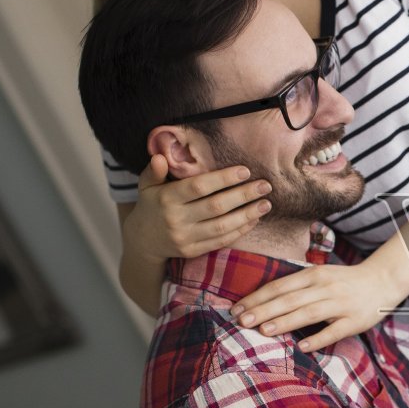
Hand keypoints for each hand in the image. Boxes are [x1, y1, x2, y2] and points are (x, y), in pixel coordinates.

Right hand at [125, 154, 271, 260]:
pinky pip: (221, 241)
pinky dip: (240, 230)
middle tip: (265, 185)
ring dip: (247, 215)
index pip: (199, 187)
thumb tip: (160, 156)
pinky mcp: (193, 251)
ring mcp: (185, 238)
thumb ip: (154, 170)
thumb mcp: (147, 185)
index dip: (223, 179)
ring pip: (222, 227)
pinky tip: (254, 219)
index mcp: (167, 198)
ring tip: (266, 203)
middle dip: (243, 195)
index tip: (245, 171)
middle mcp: (176, 219)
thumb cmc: (151, 205)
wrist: (142, 240)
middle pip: (216, 207)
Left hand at [231, 255, 408, 350]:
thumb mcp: (320, 276)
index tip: (236, 308)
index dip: (257, 297)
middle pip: (289, 299)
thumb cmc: (344, 281)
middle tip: (241, 320)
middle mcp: (325, 287)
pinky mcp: (354, 321)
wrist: (382, 281)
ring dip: (285, 321)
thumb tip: (264, 301)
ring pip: (308, 312)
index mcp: (314, 275)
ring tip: (263, 330)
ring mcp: (340, 304)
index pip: (280, 286)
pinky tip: (301, 346)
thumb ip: (296, 287)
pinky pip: (334, 331)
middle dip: (263, 310)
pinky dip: (317, 338)